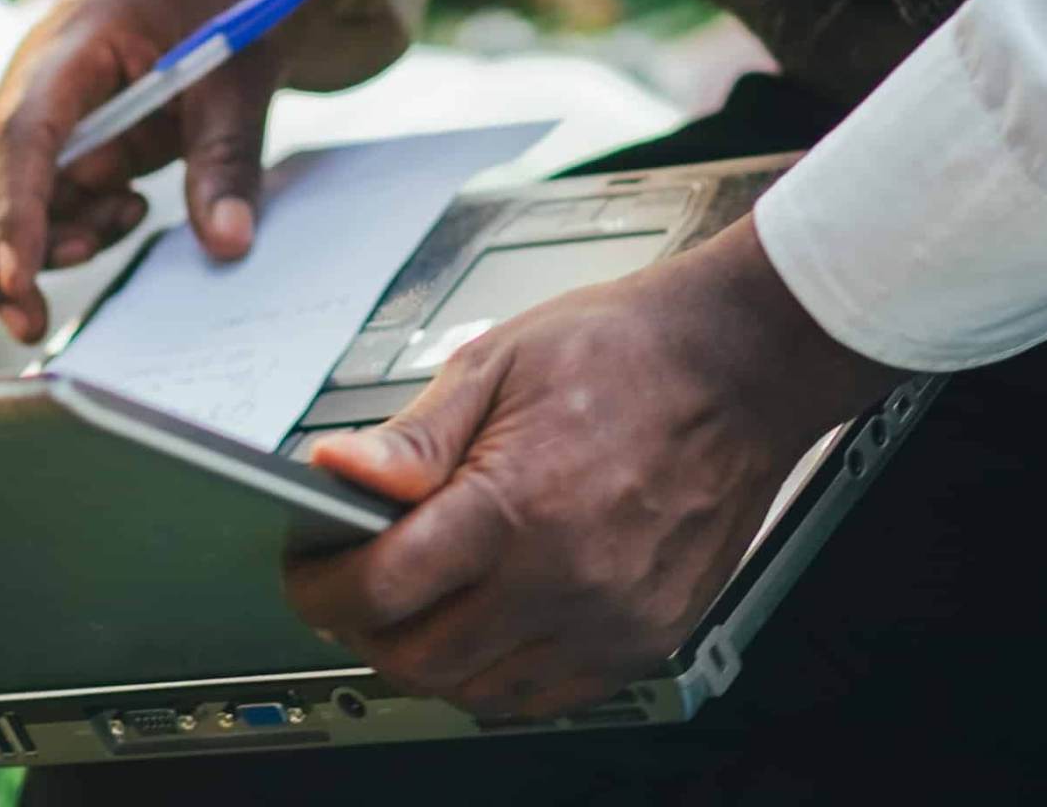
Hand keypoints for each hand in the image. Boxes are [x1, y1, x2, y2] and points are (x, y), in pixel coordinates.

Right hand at [0, 0, 350, 343]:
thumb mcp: (245, 72)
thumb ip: (227, 158)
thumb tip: (225, 244)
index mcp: (78, 36)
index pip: (23, 132)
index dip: (15, 212)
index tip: (21, 280)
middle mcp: (42, 67)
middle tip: (35, 314)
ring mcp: (50, 91)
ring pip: (12, 185)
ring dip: (55, 230)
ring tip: (133, 218)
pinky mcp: (73, 115)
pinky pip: (53, 181)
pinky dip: (79, 213)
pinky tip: (133, 205)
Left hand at [285, 216, 900, 722]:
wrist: (740, 366)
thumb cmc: (625, 351)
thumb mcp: (495, 364)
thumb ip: (412, 439)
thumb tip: (336, 471)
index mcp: (515, 507)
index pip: (382, 590)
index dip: (321, 590)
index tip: (306, 575)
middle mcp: (565, 580)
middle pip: (421, 658)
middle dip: (364, 631)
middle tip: (347, 590)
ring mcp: (611, 619)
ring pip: (481, 691)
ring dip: (430, 660)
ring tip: (414, 605)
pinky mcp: (648, 637)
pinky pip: (549, 695)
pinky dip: (499, 676)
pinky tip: (486, 625)